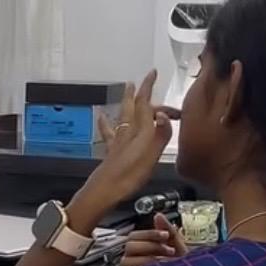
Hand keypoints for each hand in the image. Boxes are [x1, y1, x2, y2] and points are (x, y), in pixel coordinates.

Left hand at [87, 72, 173, 208]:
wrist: (105, 191)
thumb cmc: (128, 176)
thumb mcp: (151, 156)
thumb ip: (159, 135)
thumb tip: (163, 115)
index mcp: (139, 132)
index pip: (144, 104)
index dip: (148, 88)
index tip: (152, 74)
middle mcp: (128, 132)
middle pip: (135, 107)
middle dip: (141, 92)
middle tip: (146, 80)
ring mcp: (118, 141)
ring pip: (123, 115)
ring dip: (127, 101)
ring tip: (127, 89)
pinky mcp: (112, 151)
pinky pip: (110, 131)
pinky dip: (106, 121)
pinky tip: (101, 116)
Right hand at [120, 212, 187, 265]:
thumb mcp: (179, 248)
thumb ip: (168, 230)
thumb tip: (158, 216)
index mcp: (143, 249)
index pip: (135, 235)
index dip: (150, 233)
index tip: (166, 235)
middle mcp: (133, 260)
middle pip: (129, 244)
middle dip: (150, 245)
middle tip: (168, 250)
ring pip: (126, 259)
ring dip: (147, 258)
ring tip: (163, 263)